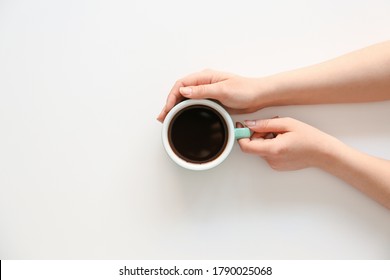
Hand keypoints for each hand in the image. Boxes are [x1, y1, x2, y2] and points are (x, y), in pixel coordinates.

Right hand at [157, 69, 271, 121]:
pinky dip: (185, 110)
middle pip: (180, 91)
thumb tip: (184, 91)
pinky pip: (194, 104)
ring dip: (176, 107)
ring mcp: (207, 92)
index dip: (172, 96)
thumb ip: (202, 91)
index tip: (168, 108)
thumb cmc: (245, 90)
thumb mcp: (223, 90)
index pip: (182, 84)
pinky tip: (181, 116)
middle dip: (170, 103)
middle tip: (162, 116)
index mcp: (205, 76)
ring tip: (167, 118)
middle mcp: (204, 83)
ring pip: (185, 98)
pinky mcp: (211, 100)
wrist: (259, 96)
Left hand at [237, 117, 339, 170]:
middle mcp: (271, 160)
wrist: (323, 153)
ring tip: (282, 132)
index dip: (241, 135)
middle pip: (253, 145)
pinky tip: (284, 140)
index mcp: (273, 149)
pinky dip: (271, 144)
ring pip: (260, 148)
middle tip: (272, 125)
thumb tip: (249, 123)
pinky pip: (267, 153)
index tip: (241, 126)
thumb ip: (265, 124)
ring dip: (265, 138)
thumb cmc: (309, 138)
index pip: (246, 146)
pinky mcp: (277, 166)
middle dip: (258, 133)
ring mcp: (274, 164)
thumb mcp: (287, 123)